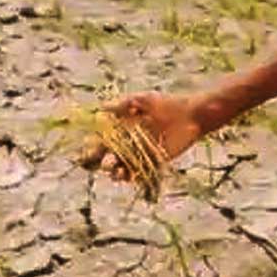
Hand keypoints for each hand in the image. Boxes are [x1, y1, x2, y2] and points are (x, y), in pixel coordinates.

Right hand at [78, 92, 204, 181]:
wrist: (191, 115)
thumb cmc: (166, 103)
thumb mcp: (143, 100)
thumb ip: (123, 104)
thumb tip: (100, 108)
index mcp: (123, 131)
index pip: (102, 144)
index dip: (92, 150)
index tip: (85, 154)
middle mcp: (130, 145)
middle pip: (110, 159)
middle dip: (104, 164)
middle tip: (105, 163)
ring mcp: (143, 155)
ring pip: (124, 169)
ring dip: (118, 172)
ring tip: (118, 172)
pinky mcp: (156, 163)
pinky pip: (142, 174)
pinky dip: (135, 176)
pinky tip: (130, 175)